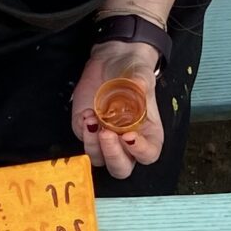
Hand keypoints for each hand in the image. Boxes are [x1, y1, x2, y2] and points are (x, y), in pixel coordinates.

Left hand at [71, 40, 164, 180]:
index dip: (139, 151)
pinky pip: (83, 140)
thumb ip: (141, 82)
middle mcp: (127, 144)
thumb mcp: (142, 75)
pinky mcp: (86, 131)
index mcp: (148, 135)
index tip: (129, 135)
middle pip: (120, 168)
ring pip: (98, 159)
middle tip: (107, 133)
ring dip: (93, 145)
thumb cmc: (134, 72)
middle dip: (112, 155)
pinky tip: (86, 112)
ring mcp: (105, 140)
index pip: (148, 155)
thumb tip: (138, 85)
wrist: (113, 61)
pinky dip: (82, 130)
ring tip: (91, 119)